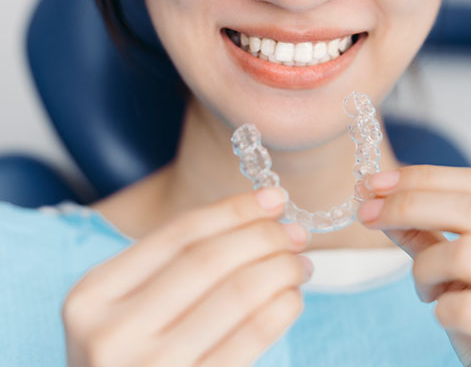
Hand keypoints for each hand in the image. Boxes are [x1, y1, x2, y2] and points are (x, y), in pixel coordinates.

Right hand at [62, 187, 311, 366]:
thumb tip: (262, 213)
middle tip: (295, 232)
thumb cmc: (132, 359)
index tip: (273, 197)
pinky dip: (281, 308)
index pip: (178, 234)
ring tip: (301, 264)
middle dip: (263, 237)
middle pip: (209, 260)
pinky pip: (250, 338)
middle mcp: (112, 333)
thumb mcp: (127, 309)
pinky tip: (292, 298)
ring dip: (280, 270)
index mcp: (92, 295)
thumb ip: (175, 264)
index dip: (234, 210)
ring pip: (236, 295)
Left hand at [358, 166, 470, 366]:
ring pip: (469, 253)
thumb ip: (429, 234)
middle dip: (410, 205)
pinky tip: (445, 316)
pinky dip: (440, 306)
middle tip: (367, 212)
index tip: (376, 181)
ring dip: (426, 266)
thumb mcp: (464, 274)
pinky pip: (468, 307)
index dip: (426, 177)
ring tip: (425, 288)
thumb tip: (379, 196)